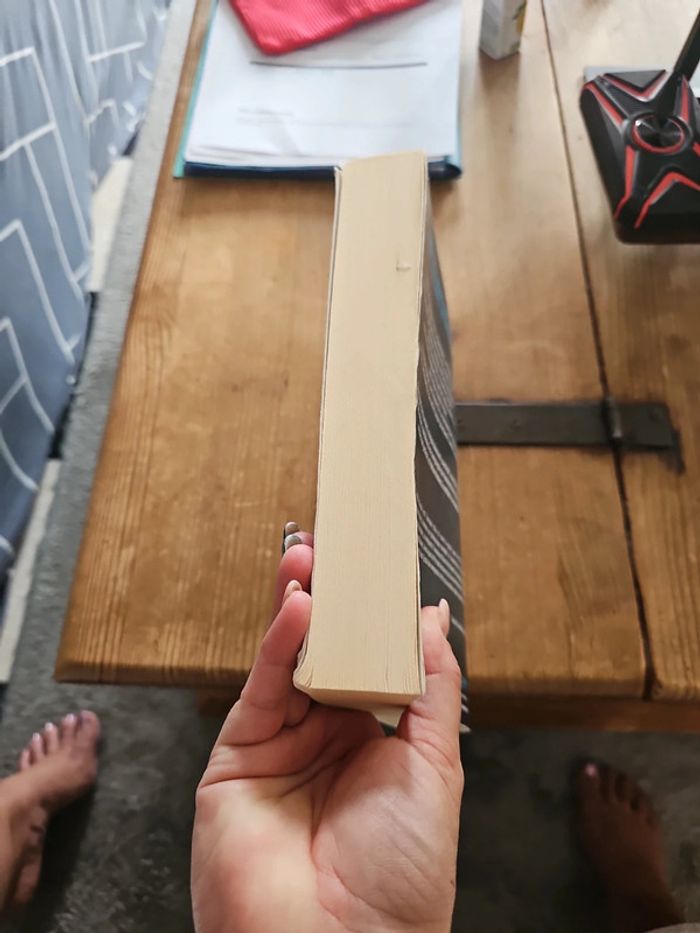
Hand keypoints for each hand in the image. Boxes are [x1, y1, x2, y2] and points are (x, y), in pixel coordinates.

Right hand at [191, 533, 462, 932]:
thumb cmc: (401, 876)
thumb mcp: (434, 768)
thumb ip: (432, 687)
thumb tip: (434, 617)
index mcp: (374, 744)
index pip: (372, 663)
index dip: (377, 618)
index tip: (383, 571)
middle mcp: (325, 740)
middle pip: (327, 654)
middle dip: (333, 602)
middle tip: (339, 549)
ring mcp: (280, 746)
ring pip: (290, 661)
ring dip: (301, 607)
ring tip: (313, 557)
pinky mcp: (238, 755)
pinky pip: (262, 687)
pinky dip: (279, 643)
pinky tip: (299, 606)